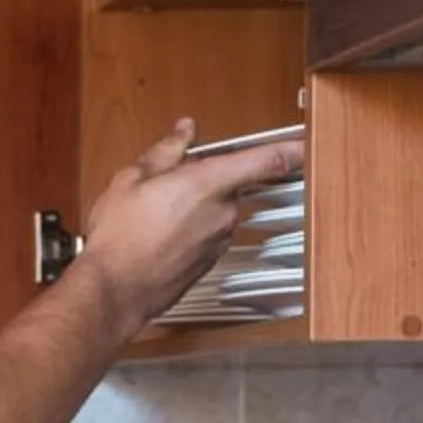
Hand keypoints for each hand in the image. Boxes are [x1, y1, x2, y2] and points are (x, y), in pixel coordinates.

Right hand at [74, 119, 306, 337]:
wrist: (114, 289)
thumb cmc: (120, 236)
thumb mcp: (132, 179)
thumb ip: (166, 151)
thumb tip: (183, 133)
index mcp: (209, 183)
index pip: (267, 160)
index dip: (293, 149)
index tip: (308, 142)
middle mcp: (223, 212)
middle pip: (227, 185)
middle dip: (203, 180)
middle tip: (165, 184)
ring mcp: (219, 240)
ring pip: (214, 211)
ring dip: (192, 208)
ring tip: (152, 216)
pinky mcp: (209, 263)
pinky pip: (205, 236)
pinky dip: (187, 232)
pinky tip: (156, 237)